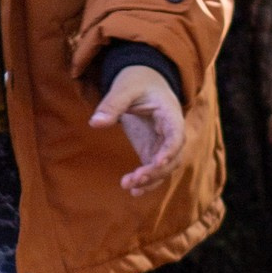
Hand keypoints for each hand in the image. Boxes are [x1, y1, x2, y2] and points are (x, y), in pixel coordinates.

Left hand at [89, 62, 184, 197]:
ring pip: (164, 168)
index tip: (158, 162)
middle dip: (155, 171)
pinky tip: (133, 191)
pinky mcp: (153, 150)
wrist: (143, 80)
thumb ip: (111, 105)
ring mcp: (163, 143)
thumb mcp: (124, 88)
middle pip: (173, 157)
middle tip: (134, 180)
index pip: (176, 135)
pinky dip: (146, 181)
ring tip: (128, 186)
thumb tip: (95, 123)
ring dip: (150, 179)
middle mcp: (172, 132)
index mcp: (170, 113)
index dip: (170, 150)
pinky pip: (154, 169)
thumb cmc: (137, 81)